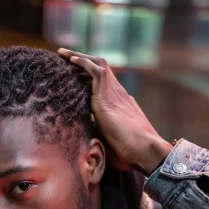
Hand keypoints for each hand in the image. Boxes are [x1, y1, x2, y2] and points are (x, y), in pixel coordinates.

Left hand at [58, 48, 172, 175]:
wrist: (145, 150)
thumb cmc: (129, 154)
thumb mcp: (111, 144)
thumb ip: (100, 135)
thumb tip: (86, 133)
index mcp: (122, 106)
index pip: (105, 87)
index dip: (91, 81)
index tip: (77, 79)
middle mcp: (119, 95)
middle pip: (101, 70)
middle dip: (84, 62)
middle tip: (67, 58)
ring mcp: (115, 92)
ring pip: (97, 64)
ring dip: (80, 57)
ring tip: (64, 54)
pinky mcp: (108, 94)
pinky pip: (94, 70)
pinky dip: (82, 62)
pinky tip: (69, 59)